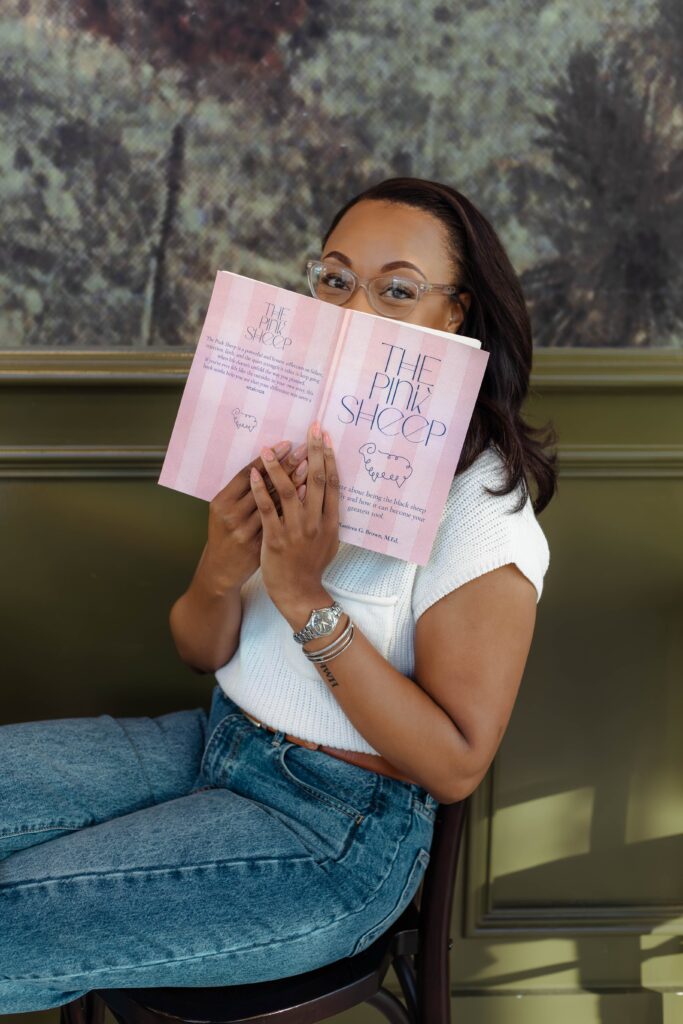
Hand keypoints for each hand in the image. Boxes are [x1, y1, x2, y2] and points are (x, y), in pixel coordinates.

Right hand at [205, 439, 309, 590]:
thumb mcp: (224, 511)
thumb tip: (267, 466)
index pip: (247, 473)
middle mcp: (232, 515)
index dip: (268, 458)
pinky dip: (295, 507)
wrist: (221, 571)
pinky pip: (281, 522)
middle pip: (264, 485)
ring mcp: (246, 532)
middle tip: (304, 448)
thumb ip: (241, 492)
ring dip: (294, 482)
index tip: (286, 443)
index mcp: (221, 502)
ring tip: (309, 465)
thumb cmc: (225, 535)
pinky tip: (307, 494)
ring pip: (275, 502)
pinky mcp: (260, 545)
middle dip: (286, 465)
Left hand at [249, 421, 339, 623]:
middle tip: (311, 428)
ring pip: (289, 491)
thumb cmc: (312, 566)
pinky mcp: (275, 538)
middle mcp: (316, 523)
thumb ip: (328, 517)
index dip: (329, 458)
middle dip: (313, 451)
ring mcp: (296, 531)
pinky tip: (255, 473)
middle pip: (316, 481)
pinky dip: (261, 489)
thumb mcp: (329, 541)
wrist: (299, 592)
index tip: (325, 437)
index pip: (332, 483)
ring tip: (271, 447)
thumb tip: (328, 491)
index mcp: (331, 522)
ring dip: (279, 466)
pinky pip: (267, 509)